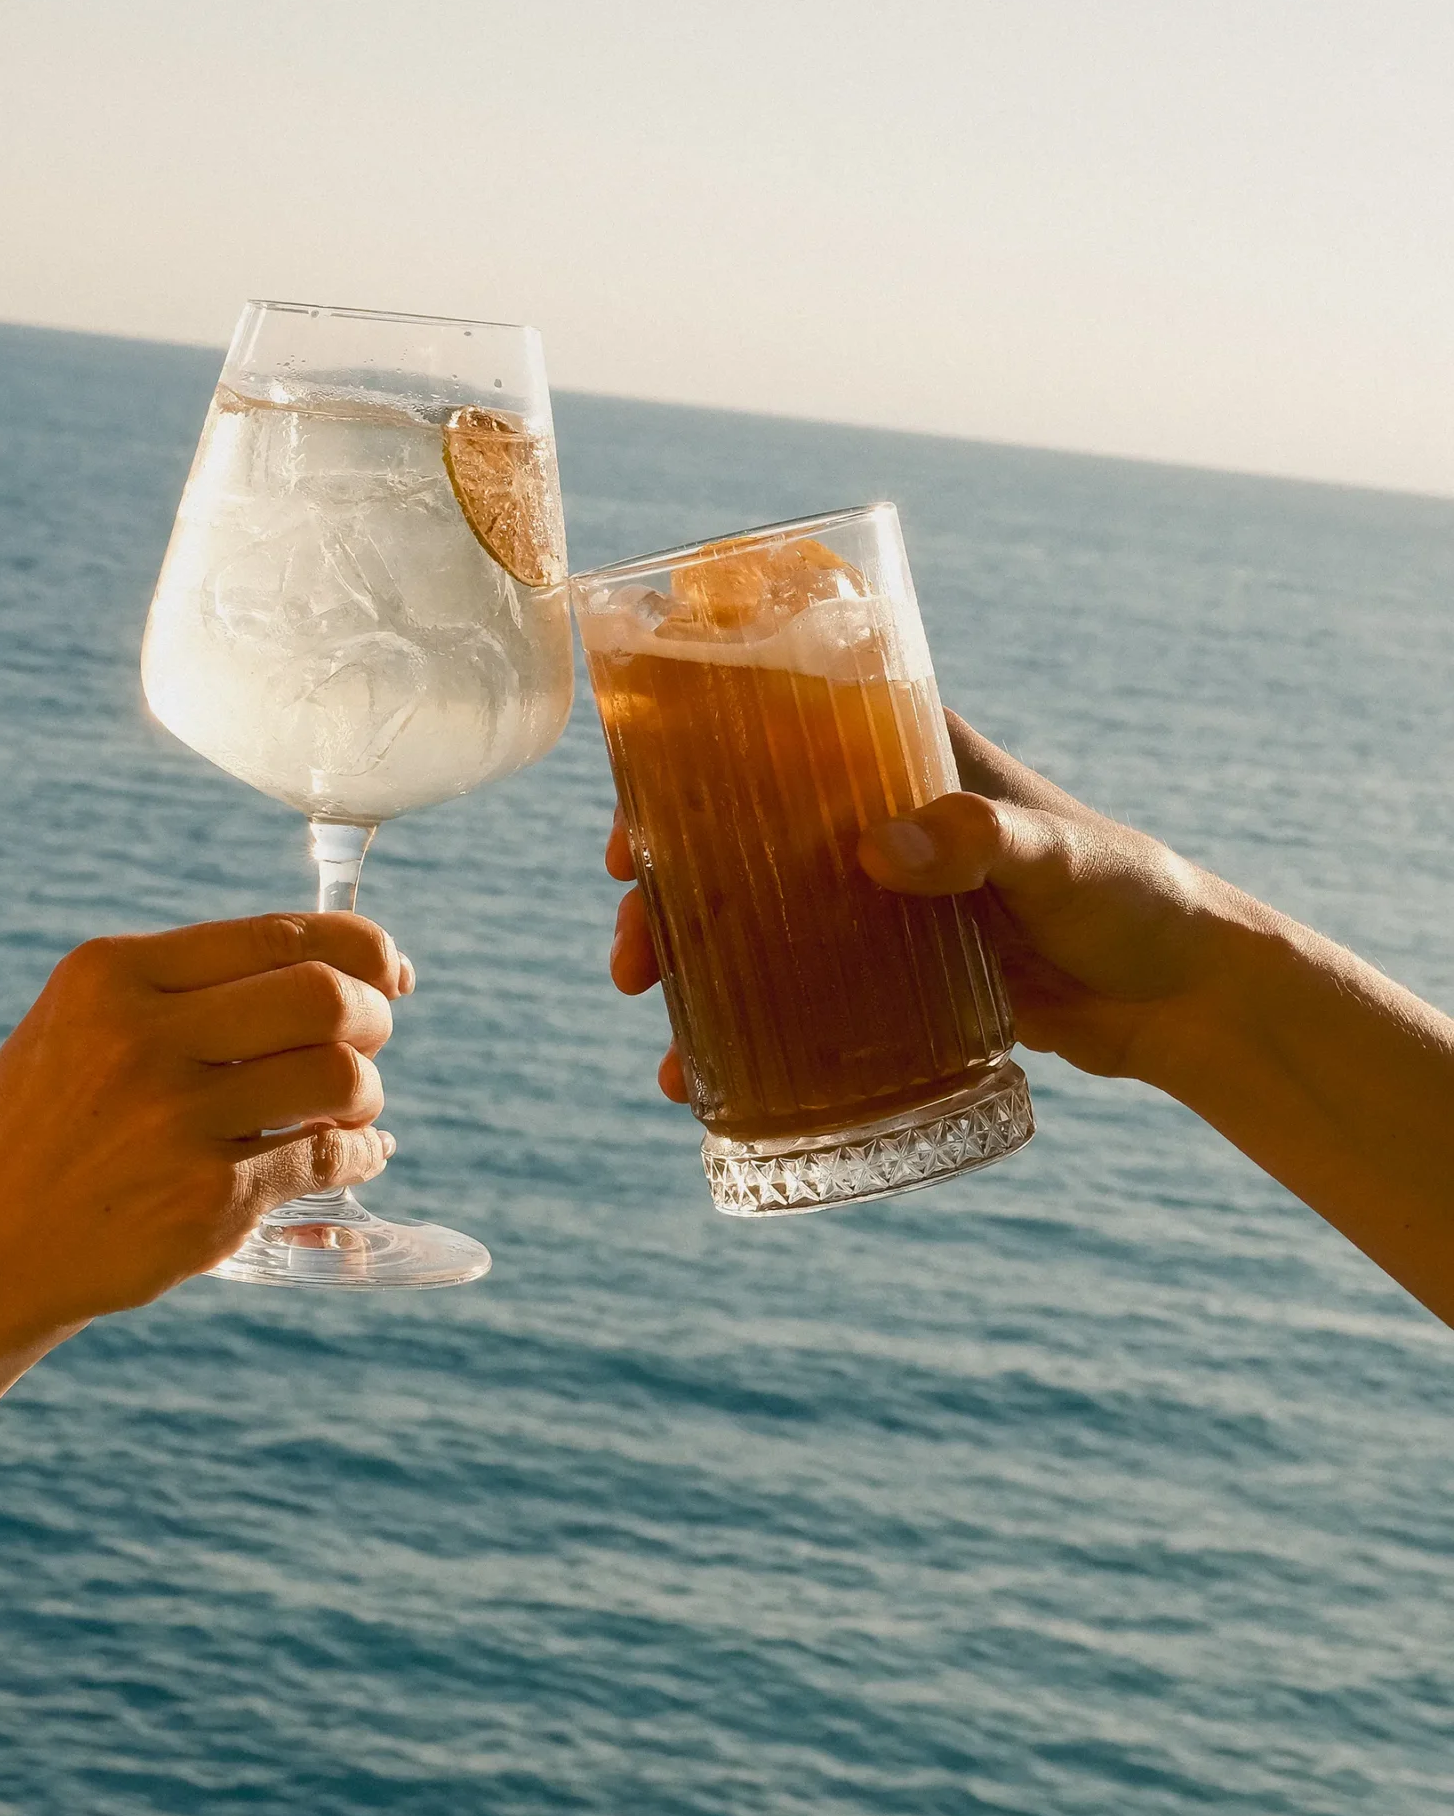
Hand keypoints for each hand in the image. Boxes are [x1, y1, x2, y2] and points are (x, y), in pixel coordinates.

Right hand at [0, 912, 412, 1385]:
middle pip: (325, 995)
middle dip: (373, 1015)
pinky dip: (360, 1154)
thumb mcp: (81, 1026)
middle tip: (373, 1036)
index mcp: (110, 974)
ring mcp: (176, 1121)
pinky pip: (327, 1158)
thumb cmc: (42, 1132)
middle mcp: (142, 1037)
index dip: (360, 946)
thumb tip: (338, 969)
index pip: (277, 934)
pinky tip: (355, 1155)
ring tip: (351, 1106)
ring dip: (367, 1091)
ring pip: (341, 1076)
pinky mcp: (207, 1200)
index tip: (389, 967)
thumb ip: (187, 991)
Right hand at [606, 711, 1243, 1100]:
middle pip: (732, 839)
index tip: (635, 824)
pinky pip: (789, 993)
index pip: (769, 734)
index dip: (680, 768)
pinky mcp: (886, 977)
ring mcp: (873, 903)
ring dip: (684, 959)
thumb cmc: (1133, 899)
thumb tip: (883, 847)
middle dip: (662, 889)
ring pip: (746, 919)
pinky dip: (736, 1031)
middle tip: (633, 952)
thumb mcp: (1061, 858)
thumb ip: (986, 841)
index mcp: (904, 757)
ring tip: (651, 1016)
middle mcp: (873, 820)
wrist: (1182, 1001)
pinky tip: (696, 1081)